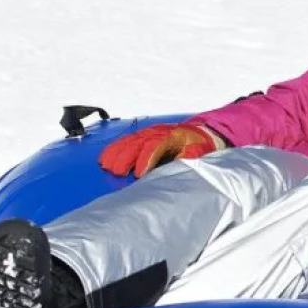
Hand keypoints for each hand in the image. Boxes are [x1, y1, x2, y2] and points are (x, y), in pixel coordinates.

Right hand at [99, 123, 221, 177]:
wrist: (201, 133)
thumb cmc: (199, 145)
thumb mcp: (198, 152)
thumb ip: (186, 158)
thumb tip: (175, 167)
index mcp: (172, 136)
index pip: (154, 146)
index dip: (145, 160)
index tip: (138, 174)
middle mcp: (157, 132)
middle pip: (136, 143)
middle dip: (125, 158)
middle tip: (117, 173)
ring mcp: (148, 133)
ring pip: (128, 141)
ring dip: (116, 153)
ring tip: (106, 166)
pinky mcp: (142, 135)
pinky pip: (125, 140)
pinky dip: (114, 149)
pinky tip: (106, 157)